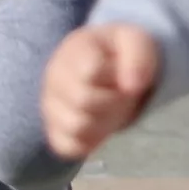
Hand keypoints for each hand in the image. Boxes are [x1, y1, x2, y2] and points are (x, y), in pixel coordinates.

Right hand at [43, 23, 162, 159]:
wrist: (104, 65)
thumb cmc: (118, 53)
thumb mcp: (135, 41)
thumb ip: (138, 57)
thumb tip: (132, 87)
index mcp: (72, 52)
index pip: (91, 71)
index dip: (116, 77)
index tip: (123, 73)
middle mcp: (53, 79)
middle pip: (84, 101)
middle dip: (116, 101)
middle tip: (124, 95)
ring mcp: (50, 106)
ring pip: (77, 126)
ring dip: (106, 122)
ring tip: (112, 109)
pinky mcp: (54, 130)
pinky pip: (68, 147)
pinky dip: (91, 143)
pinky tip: (101, 127)